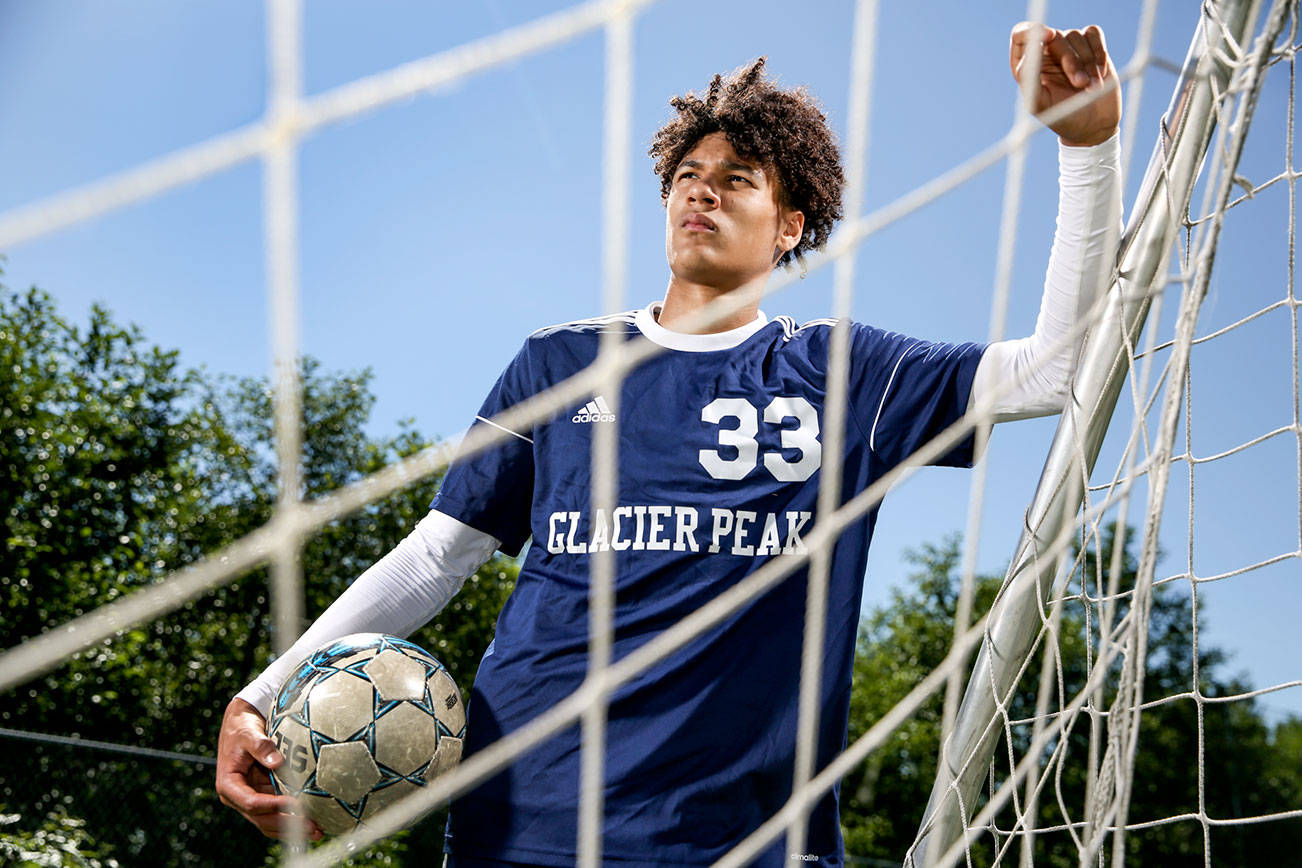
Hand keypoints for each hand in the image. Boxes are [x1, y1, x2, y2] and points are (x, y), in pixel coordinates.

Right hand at [215, 697, 322, 839]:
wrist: (242, 723)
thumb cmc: (243, 728)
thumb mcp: (249, 734)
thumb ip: (261, 747)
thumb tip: (277, 762)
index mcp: (229, 784)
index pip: (251, 802)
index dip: (272, 806)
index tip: (294, 804)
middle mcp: (238, 797)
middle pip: (262, 818)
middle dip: (287, 824)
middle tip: (312, 827)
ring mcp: (251, 799)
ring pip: (271, 821)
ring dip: (292, 828)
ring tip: (317, 831)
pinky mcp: (264, 796)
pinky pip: (278, 813)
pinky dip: (293, 819)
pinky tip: (313, 821)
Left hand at [1010, 22, 1121, 146]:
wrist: (1092, 127)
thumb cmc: (1061, 118)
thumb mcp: (1040, 105)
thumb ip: (1029, 79)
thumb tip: (1030, 52)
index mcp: (1027, 65)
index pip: (1021, 34)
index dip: (1032, 31)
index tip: (1048, 36)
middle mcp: (1046, 52)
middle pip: (1055, 36)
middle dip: (1070, 60)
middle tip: (1080, 83)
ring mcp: (1069, 47)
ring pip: (1076, 35)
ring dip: (1087, 63)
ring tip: (1091, 89)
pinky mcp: (1091, 46)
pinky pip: (1094, 33)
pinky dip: (1099, 52)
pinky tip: (1101, 74)